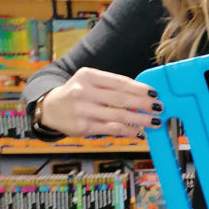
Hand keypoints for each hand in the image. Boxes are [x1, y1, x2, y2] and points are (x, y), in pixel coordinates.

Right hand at [39, 68, 160, 137]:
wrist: (49, 108)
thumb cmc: (76, 93)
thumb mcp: (89, 81)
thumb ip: (111, 86)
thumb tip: (142, 94)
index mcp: (88, 76)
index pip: (120, 82)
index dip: (140, 88)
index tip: (154, 93)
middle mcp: (83, 92)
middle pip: (121, 99)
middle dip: (144, 104)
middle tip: (159, 107)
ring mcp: (83, 110)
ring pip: (119, 116)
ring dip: (140, 120)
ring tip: (154, 122)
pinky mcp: (83, 127)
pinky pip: (111, 129)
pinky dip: (128, 132)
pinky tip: (138, 132)